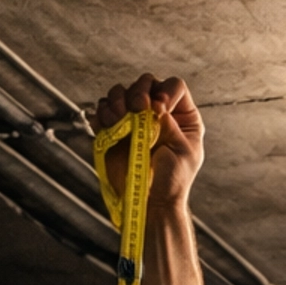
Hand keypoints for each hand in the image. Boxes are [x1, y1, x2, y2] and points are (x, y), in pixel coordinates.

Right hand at [92, 72, 205, 208]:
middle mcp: (157, 112)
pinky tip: (107, 124)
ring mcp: (134, 120)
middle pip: (146, 83)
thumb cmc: (172, 181)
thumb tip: (152, 105)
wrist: (151, 202)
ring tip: (118, 117)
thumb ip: (170, 125)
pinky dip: (102, 113)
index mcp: (181, 116)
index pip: (175, 87)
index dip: (166, 92)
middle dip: (138, 91)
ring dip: (117, 99)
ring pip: (121, 92)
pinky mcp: (114, 130)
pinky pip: (103, 111)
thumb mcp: (183, 151)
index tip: (159, 110)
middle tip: (137, 108)